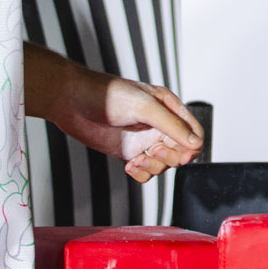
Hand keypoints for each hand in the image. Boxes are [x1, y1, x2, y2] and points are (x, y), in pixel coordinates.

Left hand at [64, 77, 204, 182]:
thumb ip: (172, 125)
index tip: (181, 155)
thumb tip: (195, 143)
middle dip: (170, 157)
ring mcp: (144, 140)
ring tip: (136, 160)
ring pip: (164, 164)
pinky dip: (141, 173)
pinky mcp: (129, 152)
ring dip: (153, 166)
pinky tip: (129, 165)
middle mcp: (159, 125)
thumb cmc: (107, 95)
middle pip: (181, 152)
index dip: (191, 147)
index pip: (194, 133)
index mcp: (169, 108)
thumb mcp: (144, 107)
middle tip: (153, 151)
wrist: (72, 101)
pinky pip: (145, 171)